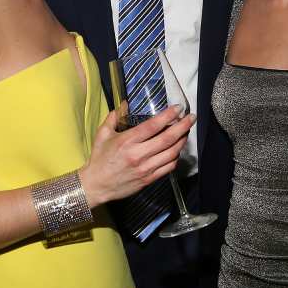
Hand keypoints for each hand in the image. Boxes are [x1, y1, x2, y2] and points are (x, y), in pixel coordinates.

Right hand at [80, 105, 195, 206]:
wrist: (96, 185)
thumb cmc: (99, 158)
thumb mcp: (103, 134)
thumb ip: (114, 117)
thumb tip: (125, 102)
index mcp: (127, 141)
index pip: (153, 125)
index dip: (169, 115)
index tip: (178, 108)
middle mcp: (138, 154)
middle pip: (168, 138)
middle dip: (183, 126)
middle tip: (191, 117)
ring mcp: (145, 168)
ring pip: (172, 152)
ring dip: (182, 140)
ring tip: (186, 132)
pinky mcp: (149, 179)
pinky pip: (169, 166)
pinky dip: (176, 156)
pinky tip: (177, 149)